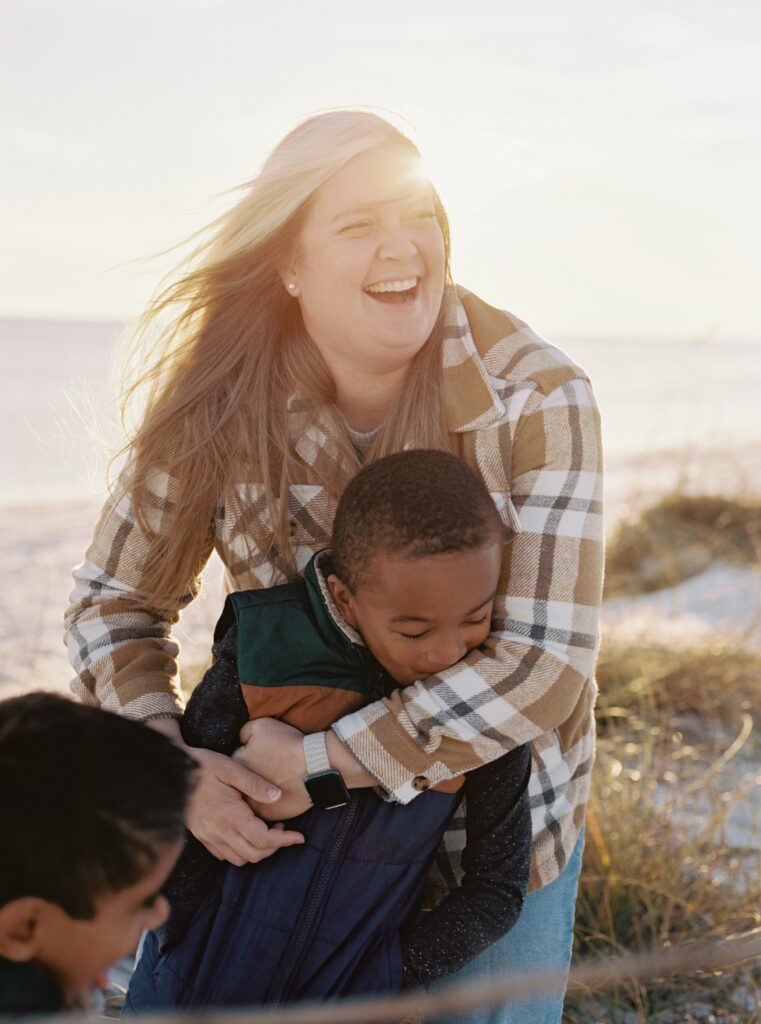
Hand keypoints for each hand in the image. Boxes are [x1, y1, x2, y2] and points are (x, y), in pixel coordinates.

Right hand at [147, 717, 303, 864]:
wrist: (168, 771)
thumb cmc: (201, 765)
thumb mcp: (230, 767)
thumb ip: (254, 783)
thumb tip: (278, 795)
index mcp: (229, 815)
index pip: (263, 840)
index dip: (284, 841)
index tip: (300, 837)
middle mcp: (218, 831)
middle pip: (254, 854)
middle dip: (275, 847)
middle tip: (284, 829)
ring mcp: (208, 836)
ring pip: (239, 859)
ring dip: (258, 850)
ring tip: (267, 830)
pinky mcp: (201, 836)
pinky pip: (225, 855)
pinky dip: (241, 852)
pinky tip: (247, 832)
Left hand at [234, 718, 312, 820]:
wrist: (314, 765)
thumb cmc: (287, 744)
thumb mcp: (261, 726)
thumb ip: (244, 732)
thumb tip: (241, 740)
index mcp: (237, 765)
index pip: (237, 761)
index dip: (250, 755)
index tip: (263, 753)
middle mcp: (241, 787)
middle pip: (242, 781)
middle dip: (253, 775)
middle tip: (270, 767)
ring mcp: (254, 803)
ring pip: (253, 797)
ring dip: (260, 791)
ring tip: (277, 779)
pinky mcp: (269, 815)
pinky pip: (266, 809)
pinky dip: (273, 802)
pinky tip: (283, 791)